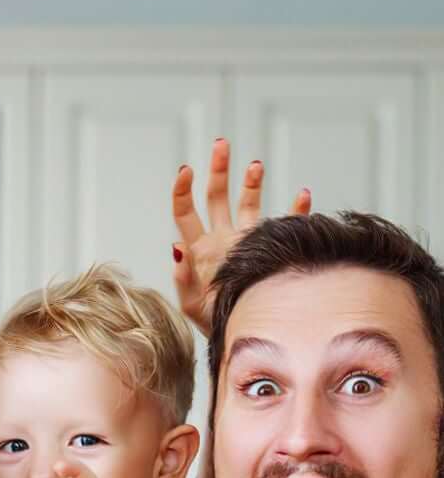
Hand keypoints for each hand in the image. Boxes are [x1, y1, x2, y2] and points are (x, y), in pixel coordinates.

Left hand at [172, 139, 311, 334]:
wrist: (242, 333)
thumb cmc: (213, 323)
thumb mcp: (192, 304)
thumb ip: (183, 276)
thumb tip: (175, 247)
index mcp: (199, 249)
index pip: (185, 212)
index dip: (182, 190)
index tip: (186, 170)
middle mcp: (221, 239)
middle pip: (216, 197)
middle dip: (217, 170)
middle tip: (221, 144)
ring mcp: (245, 241)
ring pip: (248, 203)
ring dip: (252, 182)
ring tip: (255, 165)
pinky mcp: (269, 247)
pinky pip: (285, 222)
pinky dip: (295, 209)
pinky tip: (303, 195)